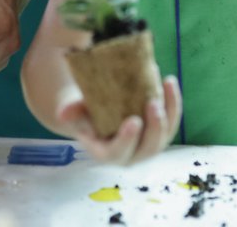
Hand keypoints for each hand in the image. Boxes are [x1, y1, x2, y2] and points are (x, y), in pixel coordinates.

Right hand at [61, 76, 181, 164]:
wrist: (97, 114)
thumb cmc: (84, 114)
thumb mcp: (74, 112)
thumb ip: (70, 112)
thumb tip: (63, 112)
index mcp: (107, 153)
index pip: (118, 152)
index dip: (127, 139)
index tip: (133, 121)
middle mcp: (131, 155)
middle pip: (149, 148)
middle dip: (155, 127)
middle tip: (154, 103)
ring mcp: (148, 145)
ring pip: (164, 134)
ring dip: (169, 112)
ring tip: (166, 85)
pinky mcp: (160, 132)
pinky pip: (171, 120)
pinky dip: (173, 102)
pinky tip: (169, 81)